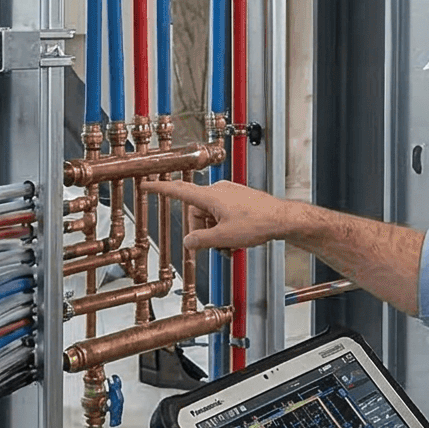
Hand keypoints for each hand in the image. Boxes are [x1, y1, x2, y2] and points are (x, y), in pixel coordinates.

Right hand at [144, 178, 297, 251]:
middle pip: (196, 212)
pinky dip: (225, 227)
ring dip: (215, 231)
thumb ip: (200, 240)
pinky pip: (222, 213)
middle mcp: (218, 191)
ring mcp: (229, 194)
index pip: (178, 190)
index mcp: (210, 196)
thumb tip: (188, 242)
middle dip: (202, 230)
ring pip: (210, 215)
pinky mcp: (238, 199)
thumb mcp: (223, 238)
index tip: (146, 184)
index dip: (160, 189)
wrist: (282, 219)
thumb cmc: (258, 222)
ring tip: (231, 242)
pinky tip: (238, 237)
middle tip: (216, 243)